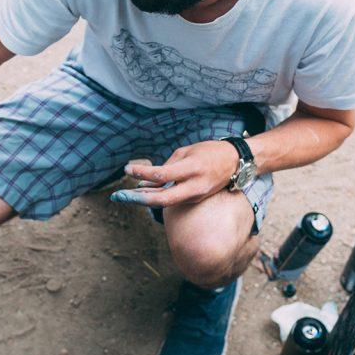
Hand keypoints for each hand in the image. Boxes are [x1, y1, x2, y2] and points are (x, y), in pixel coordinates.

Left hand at [109, 140, 239, 207]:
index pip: (162, 174)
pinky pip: (172, 200)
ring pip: (165, 202)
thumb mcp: (187, 152)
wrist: (236, 164)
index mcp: (192, 169)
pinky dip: (155, 197)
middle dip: (137, 199)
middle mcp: (194, 186)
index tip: (127, 169)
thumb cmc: (209, 152)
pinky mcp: (194, 199)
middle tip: (117, 196)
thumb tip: (147, 181)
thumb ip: (167, 166)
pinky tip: (141, 193)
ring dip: (142, 200)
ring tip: (123, 196)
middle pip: (161, 199)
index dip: (142, 173)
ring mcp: (195, 196)